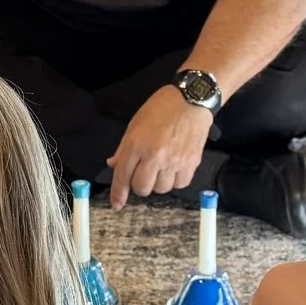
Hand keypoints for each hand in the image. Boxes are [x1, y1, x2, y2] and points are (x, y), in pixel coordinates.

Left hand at [108, 88, 213, 207]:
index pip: (123, 176)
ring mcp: (175, 161)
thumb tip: (114, 166)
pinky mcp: (192, 162)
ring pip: (162, 188)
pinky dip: (175, 180)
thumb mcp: (135, 124)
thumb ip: (124, 149)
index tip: (116, 205)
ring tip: (162, 167)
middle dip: (140, 184)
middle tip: (144, 173)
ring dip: (158, 182)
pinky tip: (175, 167)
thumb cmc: (161, 108)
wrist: (192, 99)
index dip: (118, 193)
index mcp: (136, 144)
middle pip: (142, 188)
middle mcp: (155, 156)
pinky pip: (180, 184)